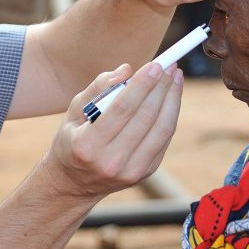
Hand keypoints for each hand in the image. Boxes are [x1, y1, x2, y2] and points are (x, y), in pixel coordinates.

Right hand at [39, 61, 183, 201]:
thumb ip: (98, 88)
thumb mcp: (73, 112)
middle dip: (161, 87)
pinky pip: (164, 140)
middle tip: (170, 65)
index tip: (156, 65)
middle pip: (146, 118)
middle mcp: (110, 162)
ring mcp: (130, 171)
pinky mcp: (145, 173)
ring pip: (161, 129)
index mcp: (87, 145)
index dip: (142, 85)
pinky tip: (171, 98)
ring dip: (172, 99)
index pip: (122, 109)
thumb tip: (127, 70)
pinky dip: (170, 115)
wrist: (73, 183)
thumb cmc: (72, 140)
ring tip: (176, 78)